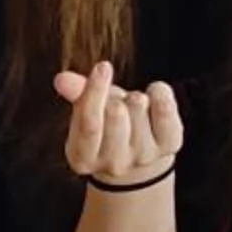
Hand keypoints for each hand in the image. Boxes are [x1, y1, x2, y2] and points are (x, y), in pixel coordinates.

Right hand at [54, 61, 184, 187]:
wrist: (137, 159)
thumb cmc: (106, 127)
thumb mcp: (86, 112)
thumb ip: (76, 95)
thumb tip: (62, 79)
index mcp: (83, 158)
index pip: (90, 122)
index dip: (95, 91)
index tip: (102, 67)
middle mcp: (114, 164)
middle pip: (116, 113)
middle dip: (116, 97)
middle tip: (116, 102)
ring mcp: (143, 157)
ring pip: (139, 107)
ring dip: (135, 97)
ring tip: (133, 107)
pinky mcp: (169, 146)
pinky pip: (165, 109)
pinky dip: (160, 93)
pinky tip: (154, 93)